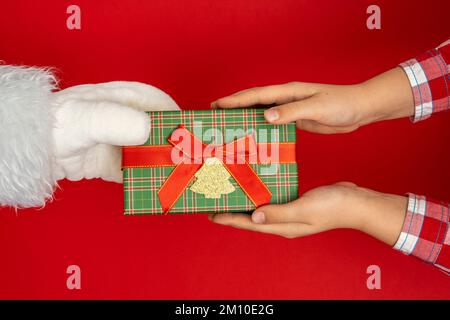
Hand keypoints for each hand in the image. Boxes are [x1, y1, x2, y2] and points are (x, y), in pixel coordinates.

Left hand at [51, 81, 178, 181]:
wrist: (31, 154)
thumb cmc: (54, 126)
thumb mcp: (83, 118)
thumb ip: (113, 120)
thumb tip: (147, 128)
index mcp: (120, 99)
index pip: (156, 102)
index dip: (174, 115)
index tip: (188, 132)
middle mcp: (123, 120)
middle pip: (157, 128)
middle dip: (174, 143)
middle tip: (188, 159)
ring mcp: (119, 143)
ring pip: (150, 151)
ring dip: (163, 163)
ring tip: (178, 176)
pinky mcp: (112, 164)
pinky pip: (136, 171)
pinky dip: (148, 179)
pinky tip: (156, 187)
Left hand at [209, 182, 407, 245]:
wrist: (357, 203)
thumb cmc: (333, 206)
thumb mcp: (304, 208)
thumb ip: (279, 212)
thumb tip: (254, 216)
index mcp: (283, 226)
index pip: (250, 224)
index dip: (229, 219)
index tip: (211, 214)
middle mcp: (283, 223)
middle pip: (251, 219)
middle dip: (232, 213)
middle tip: (215, 202)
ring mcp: (289, 214)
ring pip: (260, 210)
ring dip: (245, 203)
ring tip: (230, 193)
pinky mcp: (295, 204)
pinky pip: (272, 201)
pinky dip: (260, 195)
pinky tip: (256, 187)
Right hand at [212, 68, 413, 133]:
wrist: (359, 109)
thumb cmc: (342, 104)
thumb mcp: (317, 107)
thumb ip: (292, 111)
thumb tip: (266, 116)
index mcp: (288, 92)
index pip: (256, 95)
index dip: (235, 101)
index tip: (216, 105)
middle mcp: (286, 98)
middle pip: (254, 101)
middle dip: (234, 107)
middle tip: (215, 115)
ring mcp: (290, 109)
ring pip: (261, 112)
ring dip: (245, 117)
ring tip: (228, 127)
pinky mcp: (296, 120)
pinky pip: (273, 123)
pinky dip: (260, 127)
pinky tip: (254, 136)